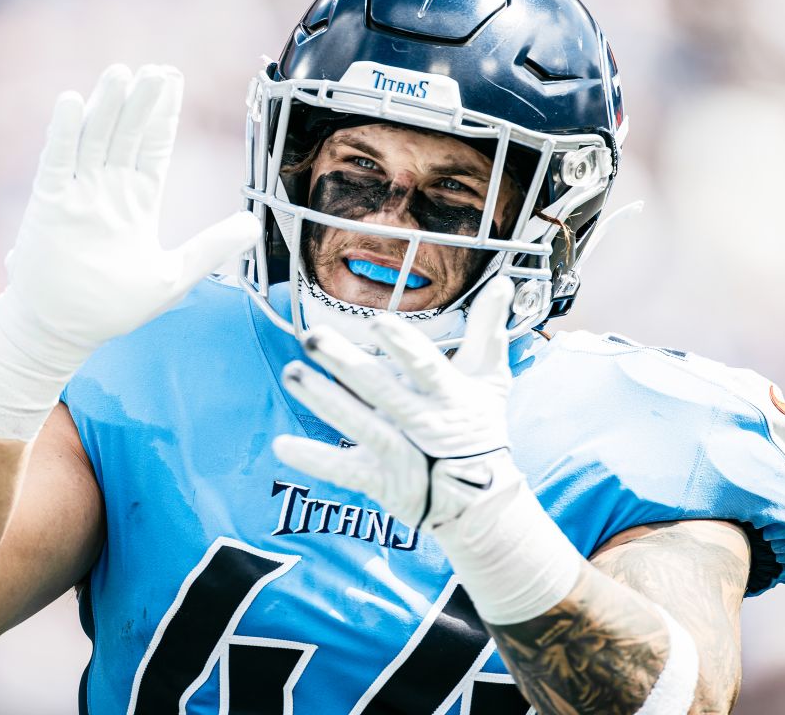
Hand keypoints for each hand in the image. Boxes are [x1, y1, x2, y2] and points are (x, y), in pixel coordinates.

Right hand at [2, 63, 258, 362]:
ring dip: (107, 107)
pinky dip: (64, 133)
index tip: (172, 80)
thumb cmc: (112, 308)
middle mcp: (107, 189)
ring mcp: (77, 194)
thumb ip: (211, 248)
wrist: (63, 332)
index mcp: (136, 200)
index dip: (163, 114)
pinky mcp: (50, 206)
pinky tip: (72, 103)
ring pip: (94, 138)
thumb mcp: (175, 276)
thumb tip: (253, 226)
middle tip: (156, 70)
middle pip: (127, 133)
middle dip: (142, 102)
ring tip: (122, 73)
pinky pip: (57, 162)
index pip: (152, 146)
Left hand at [275, 278, 583, 624]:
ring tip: (292, 373)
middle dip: (346, 364)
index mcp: (451, 397)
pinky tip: (282, 444)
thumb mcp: (490, 379)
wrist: (481, 501)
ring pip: (360, 426)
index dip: (404, 347)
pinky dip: (315, 459)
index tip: (378, 322)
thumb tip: (503, 282)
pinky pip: (344, 471)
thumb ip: (489, 330)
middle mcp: (425, 425)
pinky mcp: (382, 482)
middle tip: (313, 336)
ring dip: (324, 401)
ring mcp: (403, 457)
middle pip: (382, 392)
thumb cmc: (481, 427)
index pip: (427, 367)